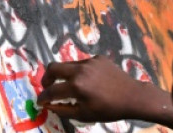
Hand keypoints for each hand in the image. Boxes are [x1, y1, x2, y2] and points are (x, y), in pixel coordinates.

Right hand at [37, 56, 172, 126]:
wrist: (132, 96)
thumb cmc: (108, 109)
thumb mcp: (83, 115)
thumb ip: (63, 109)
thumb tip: (49, 105)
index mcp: (76, 86)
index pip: (51, 91)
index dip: (43, 97)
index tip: (40, 101)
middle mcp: (81, 70)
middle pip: (53, 67)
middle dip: (46, 78)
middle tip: (48, 87)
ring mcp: (90, 62)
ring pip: (68, 64)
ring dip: (63, 75)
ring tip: (69, 86)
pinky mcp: (99, 58)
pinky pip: (82, 63)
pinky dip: (79, 72)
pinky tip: (87, 81)